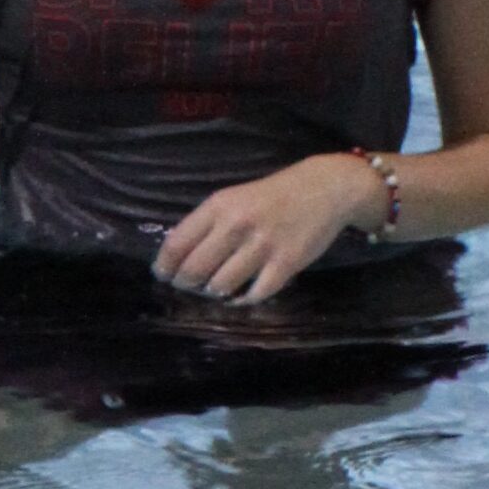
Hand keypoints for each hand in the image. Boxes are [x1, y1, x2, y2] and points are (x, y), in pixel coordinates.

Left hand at [153, 152, 379, 302]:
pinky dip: (243, 300)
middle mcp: (237, 226)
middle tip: (189, 285)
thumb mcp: (231, 199)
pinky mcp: (287, 263)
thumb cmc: (269, 197)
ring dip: (214, 292)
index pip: (176, 246)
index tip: (163, 276)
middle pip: (194, 270)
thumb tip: (173, 259)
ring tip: (217, 287)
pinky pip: (255, 294)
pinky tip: (241, 295)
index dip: (164, 268)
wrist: (324, 188)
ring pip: (221, 286)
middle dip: (186, 284)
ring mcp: (263, 246)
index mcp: (218, 207)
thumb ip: (204, 225)